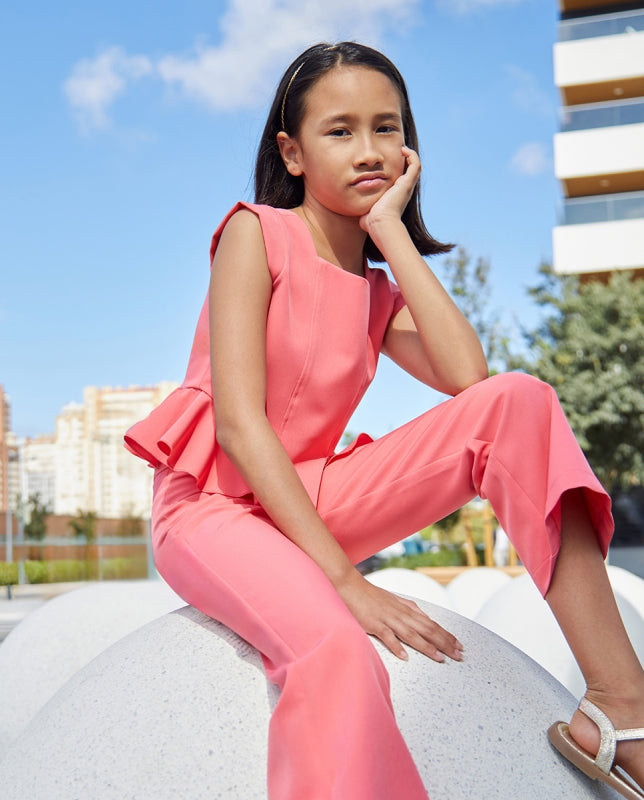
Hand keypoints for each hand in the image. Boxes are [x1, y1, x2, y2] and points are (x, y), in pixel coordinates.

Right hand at [336, 571, 463, 662]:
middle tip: (459, 655)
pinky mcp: (374, 624)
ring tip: (440, 658)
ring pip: (411, 634)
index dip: (446, 635)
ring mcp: (388, 619)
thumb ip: (410, 609)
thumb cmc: (372, 595)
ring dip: (427, 647)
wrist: (351, 586)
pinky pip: (387, 636)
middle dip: (444, 643)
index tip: (459, 645)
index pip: (431, 624)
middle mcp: (401, 614)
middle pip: (426, 630)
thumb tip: (425, 617)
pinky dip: (396, 646)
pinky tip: (405, 656)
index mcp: (407, 609)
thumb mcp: (395, 600)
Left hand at [359, 146, 420, 236]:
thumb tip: (359, 215)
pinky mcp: (407, 183)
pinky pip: (415, 164)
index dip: (396, 169)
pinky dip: (412, 155)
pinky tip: (403, 149)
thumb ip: (363, 211)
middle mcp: (403, 191)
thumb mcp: (366, 213)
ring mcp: (407, 186)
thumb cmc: (371, 222)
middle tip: (396, 151)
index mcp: (395, 196)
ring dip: (410, 155)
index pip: (399, 180)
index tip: (387, 161)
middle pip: (409, 171)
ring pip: (415, 166)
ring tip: (401, 148)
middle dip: (404, 160)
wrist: (380, 223)